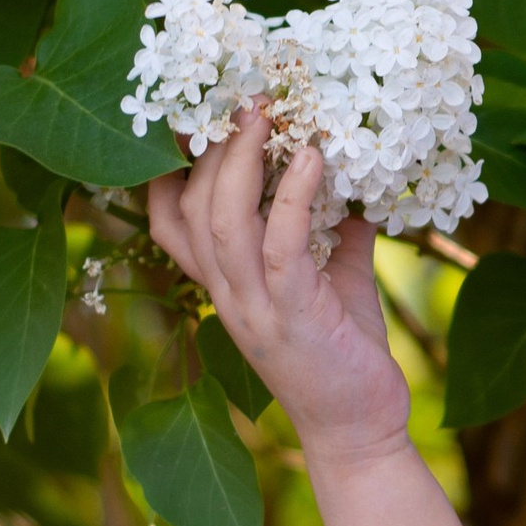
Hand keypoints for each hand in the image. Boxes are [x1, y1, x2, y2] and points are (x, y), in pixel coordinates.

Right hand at [145, 104, 412, 468]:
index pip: (165, 217)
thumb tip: (354, 169)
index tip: (198, 111)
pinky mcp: (292, 317)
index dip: (168, 163)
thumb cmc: (344, 353)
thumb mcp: (334, 276)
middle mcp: (224, 294)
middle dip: (212, 143)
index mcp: (223, 283)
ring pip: (220, 220)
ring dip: (242, 159)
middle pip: (188, 205)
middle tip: (246, 95)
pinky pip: (277, 247)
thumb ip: (331, 225)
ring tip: (269, 113)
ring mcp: (253, 308)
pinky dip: (292, 196)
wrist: (360, 430)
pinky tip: (314, 160)